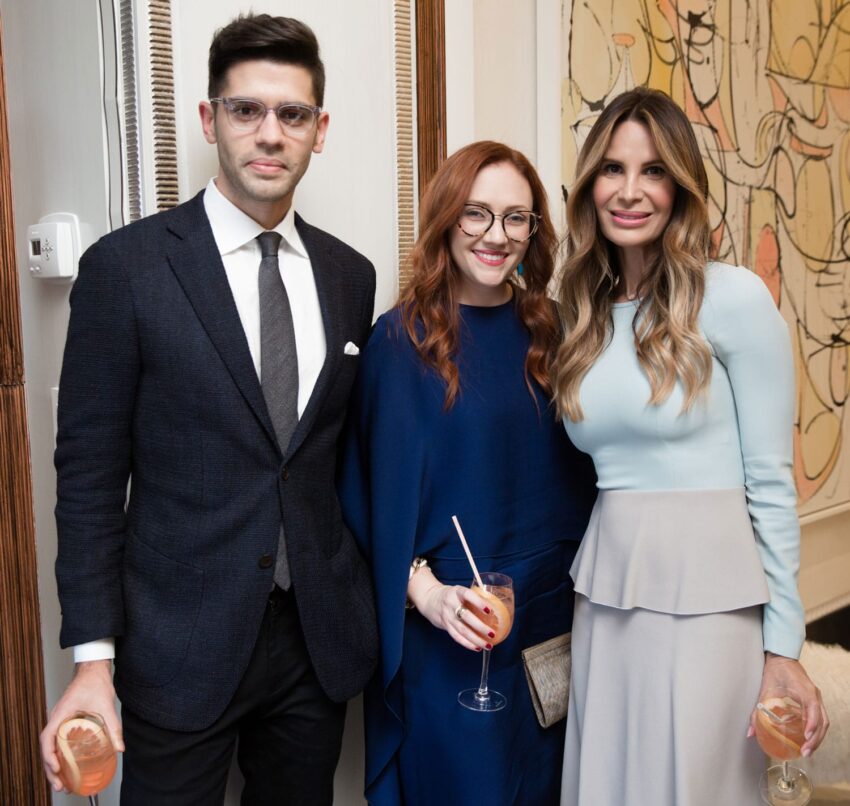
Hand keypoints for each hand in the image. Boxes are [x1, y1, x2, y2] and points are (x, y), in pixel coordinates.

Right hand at [40, 660, 123, 792]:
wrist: (94, 667)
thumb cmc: (95, 681)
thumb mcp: (105, 705)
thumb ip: (113, 727)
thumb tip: (120, 747)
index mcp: (60, 714)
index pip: (47, 738)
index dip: (49, 756)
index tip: (56, 768)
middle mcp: (56, 718)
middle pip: (47, 748)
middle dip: (51, 769)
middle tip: (60, 786)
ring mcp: (59, 719)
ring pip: (51, 746)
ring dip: (54, 764)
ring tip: (62, 782)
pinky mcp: (65, 720)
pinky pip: (57, 741)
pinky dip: (60, 755)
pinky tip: (68, 765)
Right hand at [407, 567, 495, 650]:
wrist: (430, 599)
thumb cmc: (452, 595)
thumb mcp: (460, 590)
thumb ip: (473, 597)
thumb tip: (495, 607)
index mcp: (456, 592)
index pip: (468, 595)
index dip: (478, 602)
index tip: (490, 610)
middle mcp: (451, 604)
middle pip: (466, 616)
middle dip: (480, 627)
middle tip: (492, 633)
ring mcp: (447, 616)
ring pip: (462, 630)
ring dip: (476, 639)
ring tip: (488, 645)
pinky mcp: (446, 626)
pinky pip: (457, 637)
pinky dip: (468, 644)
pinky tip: (477, 647)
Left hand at [747, 653, 828, 756]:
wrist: (782, 656)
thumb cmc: (774, 670)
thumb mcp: (765, 689)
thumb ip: (757, 711)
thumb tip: (750, 732)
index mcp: (805, 691)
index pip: (813, 710)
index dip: (811, 725)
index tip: (806, 737)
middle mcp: (814, 695)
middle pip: (822, 721)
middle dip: (815, 739)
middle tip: (805, 752)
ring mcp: (816, 697)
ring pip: (824, 721)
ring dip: (818, 737)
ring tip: (808, 750)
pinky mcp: (814, 699)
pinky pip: (820, 717)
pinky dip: (816, 730)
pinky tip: (808, 739)